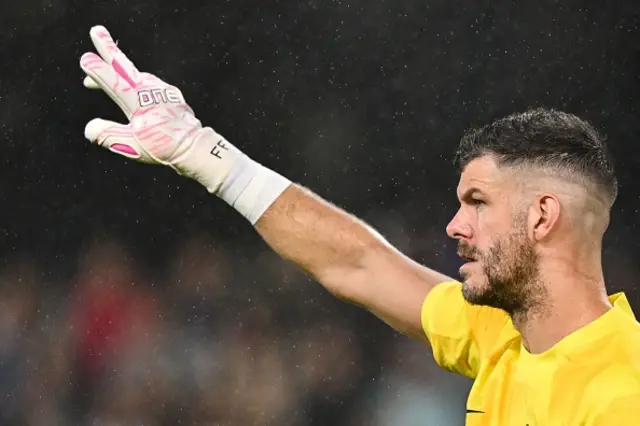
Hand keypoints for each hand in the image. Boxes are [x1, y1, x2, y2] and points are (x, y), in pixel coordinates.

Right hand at [80, 25, 239, 192]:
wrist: (193, 146)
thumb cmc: (162, 146)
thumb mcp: (130, 144)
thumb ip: (107, 135)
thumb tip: (90, 128)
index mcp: (138, 100)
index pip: (113, 80)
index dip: (97, 70)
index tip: (85, 58)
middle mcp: (150, 90)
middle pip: (125, 65)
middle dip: (109, 48)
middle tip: (96, 31)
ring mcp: (162, 90)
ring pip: (137, 74)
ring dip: (120, 70)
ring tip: (106, 68)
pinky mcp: (170, 95)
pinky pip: (150, 83)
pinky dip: (137, 82)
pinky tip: (134, 89)